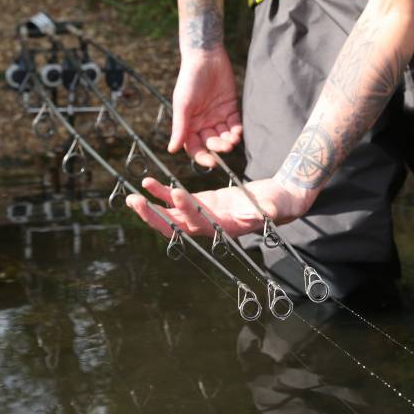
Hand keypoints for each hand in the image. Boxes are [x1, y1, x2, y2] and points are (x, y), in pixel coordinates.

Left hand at [126, 175, 311, 238]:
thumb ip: (268, 211)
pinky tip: (149, 184)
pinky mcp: (203, 204)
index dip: (186, 211)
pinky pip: (178, 201)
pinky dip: (163, 194)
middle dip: (154, 216)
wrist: (280, 200)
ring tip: (133, 196)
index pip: (199, 223)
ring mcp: (204, 215)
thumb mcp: (277, 206)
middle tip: (135, 202)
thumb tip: (261, 215)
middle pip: (176, 226)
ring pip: (172, 216)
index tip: (176, 193)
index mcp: (225, 228)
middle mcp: (210, 225)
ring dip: (152, 207)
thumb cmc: (280, 204)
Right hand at [169, 48, 242, 165]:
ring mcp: (217, 116)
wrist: (206, 57)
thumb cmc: (190, 80)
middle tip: (226, 146)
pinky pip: (234, 124)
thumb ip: (180, 127)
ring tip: (233, 139)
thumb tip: (171, 150)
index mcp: (189, 124)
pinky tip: (238, 131)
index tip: (211, 163)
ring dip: (229, 140)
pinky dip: (237, 130)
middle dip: (219, 147)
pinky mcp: (230, 107)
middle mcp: (203, 123)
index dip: (202, 157)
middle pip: (211, 143)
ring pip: (224, 136)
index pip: (195, 147)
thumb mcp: (183, 104)